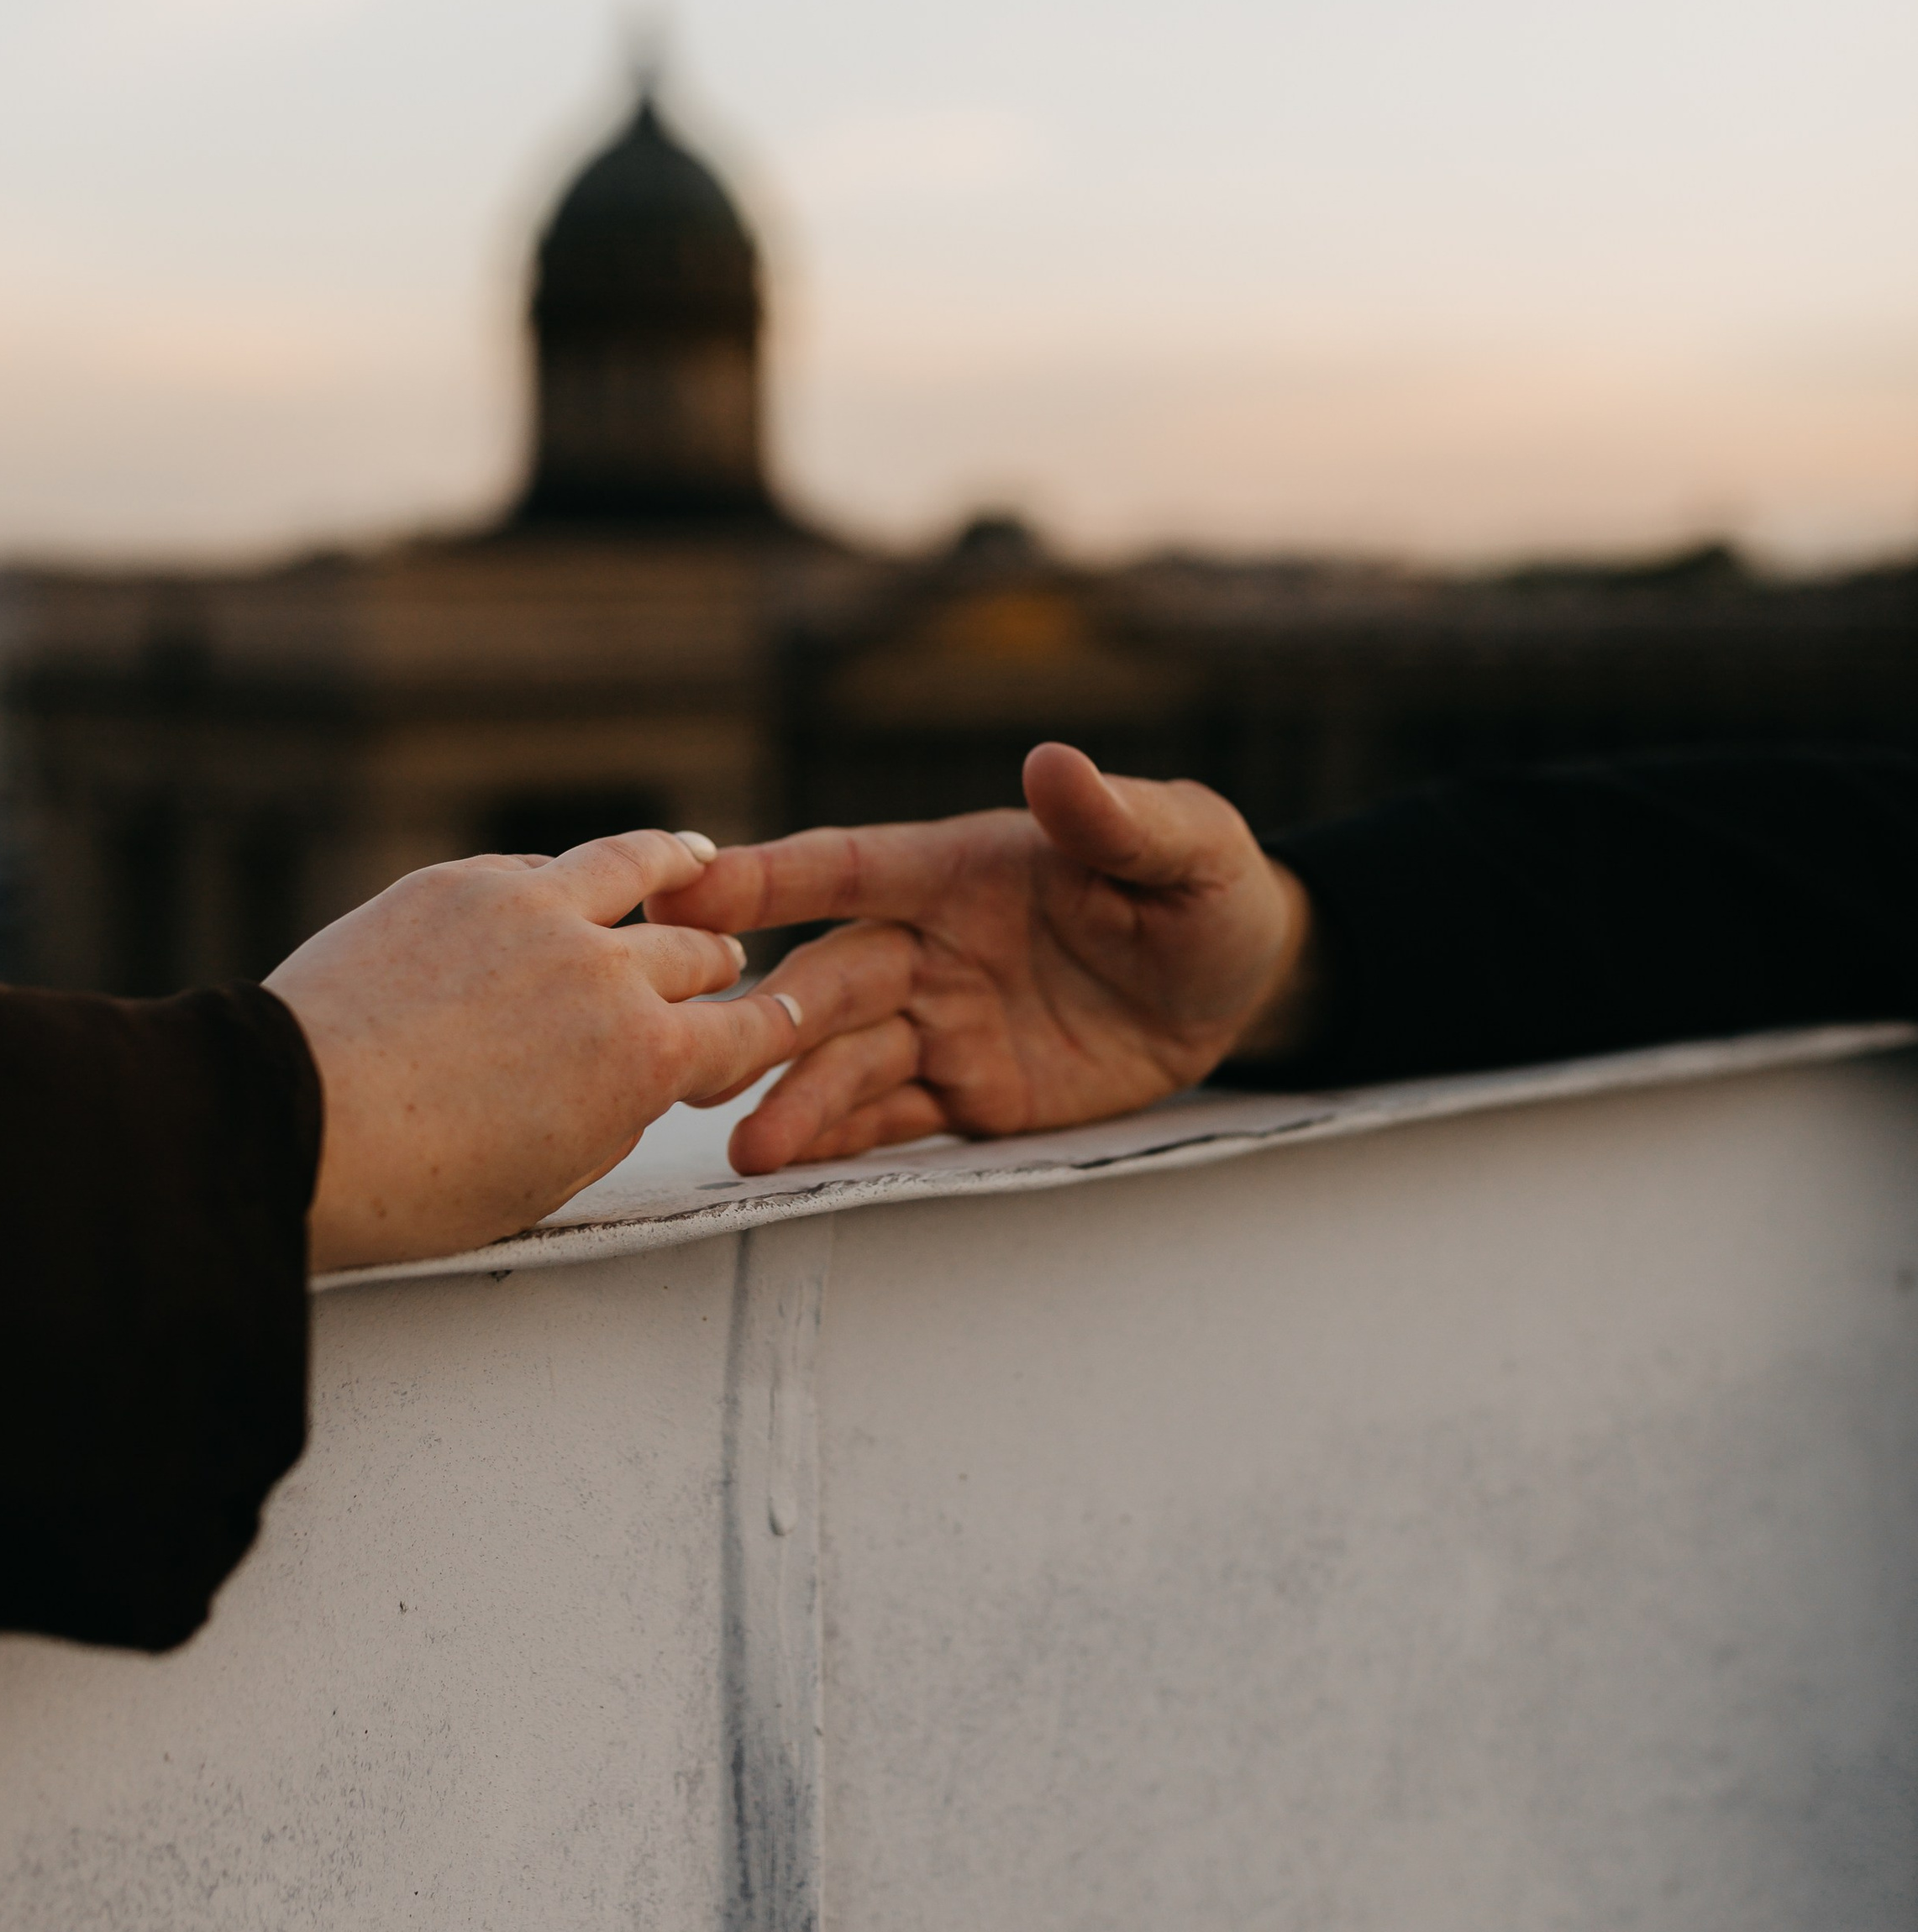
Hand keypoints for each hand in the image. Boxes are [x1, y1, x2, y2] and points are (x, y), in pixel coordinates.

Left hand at [268, 829, 806, 1269]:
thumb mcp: (548, 1180)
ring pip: (632, 865)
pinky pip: (534, 867)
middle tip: (722, 964)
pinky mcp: (457, 882)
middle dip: (715, 963)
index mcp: (642, 1058)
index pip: (744, 1032)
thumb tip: (618, 1082)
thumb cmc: (407, 1181)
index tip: (786, 1018)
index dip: (772, 1028)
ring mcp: (531, 910)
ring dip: (673, 867)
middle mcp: (604, 969)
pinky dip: (563, 876)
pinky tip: (564, 876)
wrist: (295, 1121)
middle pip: (693, 950)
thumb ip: (607, 1116)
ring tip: (692, 860)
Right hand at [647, 743, 1321, 1174]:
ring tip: (747, 1147)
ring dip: (795, 1097)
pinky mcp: (968, 1092)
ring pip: (848, 1059)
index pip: (852, 868)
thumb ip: (1118, 820)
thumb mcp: (1189, 846)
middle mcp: (933, 945)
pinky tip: (792, 1167)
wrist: (1241, 988)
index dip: (771, 877)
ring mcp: (944, 1023)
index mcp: (963, 869)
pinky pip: (893, 1119)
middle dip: (766, 1013)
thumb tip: (1055, 763)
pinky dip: (842, 1141)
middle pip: (833, 978)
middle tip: (699, 1047)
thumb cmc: (1207, 891)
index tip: (690, 888)